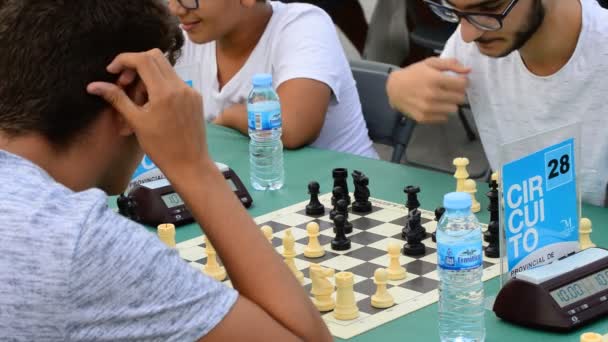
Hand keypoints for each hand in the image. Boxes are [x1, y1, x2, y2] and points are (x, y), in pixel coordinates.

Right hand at [87, 49, 211, 176]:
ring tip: (138, 102)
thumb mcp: (136, 122)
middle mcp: (180, 87)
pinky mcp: (196, 98)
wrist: (190, 164)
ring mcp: (191, 91)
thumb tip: (93, 85)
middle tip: (124, 83)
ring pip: (165, 70)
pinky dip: (160, 87)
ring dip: (147, 78)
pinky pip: (175, 83)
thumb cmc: (161, 148)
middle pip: (155, 57)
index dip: (124, 60)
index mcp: (165, 92)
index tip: (112, 72)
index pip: (143, 59)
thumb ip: (117, 99)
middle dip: (135, 66)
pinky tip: (153, 106)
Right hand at [387, 57, 469, 122]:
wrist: (394, 88)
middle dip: (458, 93)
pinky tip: (435, 105)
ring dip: (450, 103)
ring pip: (453, 109)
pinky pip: (443, 118)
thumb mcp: (430, 63)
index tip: (459, 81)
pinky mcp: (423, 118)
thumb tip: (468, 70)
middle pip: (460, 98)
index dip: (463, 82)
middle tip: (450, 90)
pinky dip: (442, 112)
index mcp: (435, 79)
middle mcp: (432, 95)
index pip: (462, 84)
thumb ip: (451, 64)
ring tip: (442, 98)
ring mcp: (428, 108)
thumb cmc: (413, 74)